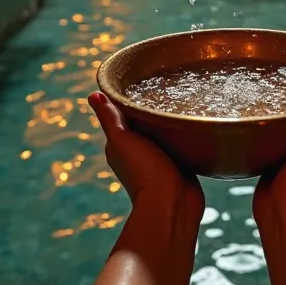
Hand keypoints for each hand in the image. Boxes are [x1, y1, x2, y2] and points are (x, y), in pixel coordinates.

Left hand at [88, 92, 204, 222]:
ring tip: (182, 98)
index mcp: (121, 146)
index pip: (124, 116)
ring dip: (170, 121)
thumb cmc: (144, 172)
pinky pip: (181, 143)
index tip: (142, 80)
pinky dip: (184, 133)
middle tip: (168, 86)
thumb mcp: (123, 140)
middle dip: (153, 108)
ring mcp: (160, 159)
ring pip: (164, 133)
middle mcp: (139, 152)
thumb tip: (93, 95)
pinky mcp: (180, 164)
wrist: (173, 204)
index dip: (130, 100)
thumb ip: (110, 118)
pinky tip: (192, 121)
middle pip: (145, 123)